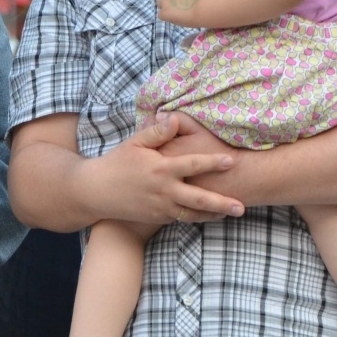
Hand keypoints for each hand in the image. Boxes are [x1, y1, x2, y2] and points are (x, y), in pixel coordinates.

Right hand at [90, 115, 243, 223]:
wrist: (96, 192)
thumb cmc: (117, 163)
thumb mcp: (135, 143)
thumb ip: (157, 132)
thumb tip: (174, 118)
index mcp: (160, 169)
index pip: (192, 164)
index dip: (212, 163)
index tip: (231, 161)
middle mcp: (164, 191)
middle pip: (199, 199)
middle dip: (222, 203)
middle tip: (241, 207)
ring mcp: (161, 207)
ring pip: (192, 214)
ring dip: (213, 215)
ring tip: (230, 213)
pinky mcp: (157, 218)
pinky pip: (181, 218)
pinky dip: (196, 217)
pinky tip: (209, 215)